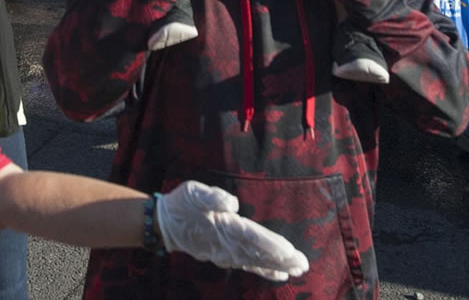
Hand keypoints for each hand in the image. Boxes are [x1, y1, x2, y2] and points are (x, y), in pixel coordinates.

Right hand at [156, 181, 309, 281]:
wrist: (164, 224)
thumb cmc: (182, 203)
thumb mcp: (194, 192)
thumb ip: (212, 196)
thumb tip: (233, 203)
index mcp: (223, 225)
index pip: (252, 237)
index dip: (271, 245)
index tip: (290, 252)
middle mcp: (226, 243)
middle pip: (259, 253)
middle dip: (282, 260)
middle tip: (303, 265)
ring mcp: (225, 253)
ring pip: (256, 262)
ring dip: (277, 266)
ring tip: (297, 270)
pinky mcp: (224, 257)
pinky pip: (248, 266)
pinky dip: (264, 270)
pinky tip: (279, 275)